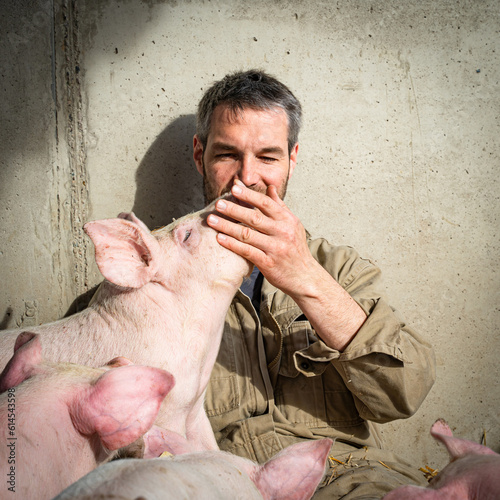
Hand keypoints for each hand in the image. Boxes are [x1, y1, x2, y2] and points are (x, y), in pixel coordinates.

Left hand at [206, 180, 315, 295]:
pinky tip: (219, 238)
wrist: (305, 277)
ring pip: (247, 234)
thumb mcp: (293, 225)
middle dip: (234, 209)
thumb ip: (279, 206)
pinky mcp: (268, 263)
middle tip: (218, 204)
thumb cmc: (295, 249)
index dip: (249, 195)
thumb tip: (269, 187)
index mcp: (287, 220)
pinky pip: (246, 251)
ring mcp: (275, 248)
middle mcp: (282, 232)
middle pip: (254, 217)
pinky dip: (232, 244)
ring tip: (211, 220)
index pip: (266, 203)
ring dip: (227, 226)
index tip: (234, 187)